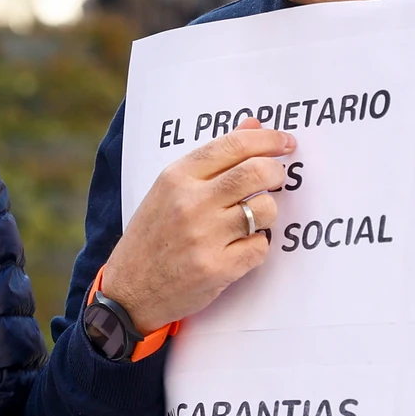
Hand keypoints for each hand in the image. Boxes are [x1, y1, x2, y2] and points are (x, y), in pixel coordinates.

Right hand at [100, 117, 294, 332]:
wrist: (129, 291)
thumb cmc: (152, 236)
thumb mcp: (170, 189)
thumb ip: (213, 158)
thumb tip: (254, 125)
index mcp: (177, 177)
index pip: (234, 145)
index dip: (268, 140)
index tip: (285, 143)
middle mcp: (190, 203)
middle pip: (256, 173)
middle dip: (277, 172)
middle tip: (277, 178)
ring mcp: (204, 237)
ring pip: (264, 210)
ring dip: (266, 213)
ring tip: (250, 219)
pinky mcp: (217, 268)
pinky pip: (260, 247)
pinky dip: (256, 246)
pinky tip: (238, 248)